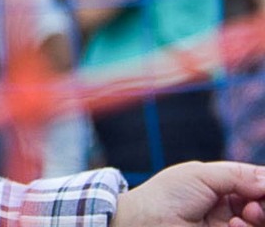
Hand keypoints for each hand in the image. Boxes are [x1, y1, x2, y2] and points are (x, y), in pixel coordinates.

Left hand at [113, 161, 264, 226]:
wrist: (144, 223)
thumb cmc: (166, 195)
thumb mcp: (201, 175)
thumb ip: (238, 176)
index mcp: (225, 184)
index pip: (258, 183)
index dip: (264, 185)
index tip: (263, 189)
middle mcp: (231, 207)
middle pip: (263, 205)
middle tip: (253, 206)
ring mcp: (228, 225)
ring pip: (260, 222)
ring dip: (260, 218)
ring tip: (247, 214)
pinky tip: (234, 225)